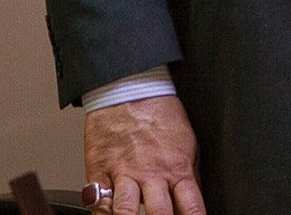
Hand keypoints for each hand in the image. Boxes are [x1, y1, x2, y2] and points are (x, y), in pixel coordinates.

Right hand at [83, 94, 205, 214]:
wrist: (129, 88)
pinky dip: (101, 213)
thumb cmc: (158, 114)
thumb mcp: (187, 143)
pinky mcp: (99, 170)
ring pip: (126, 210)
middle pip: (159, 214)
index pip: (191, 207)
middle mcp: (150, 174)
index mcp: (176, 169)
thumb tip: (192, 204)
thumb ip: (189, 177)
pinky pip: (97, 201)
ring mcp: (123, 173)